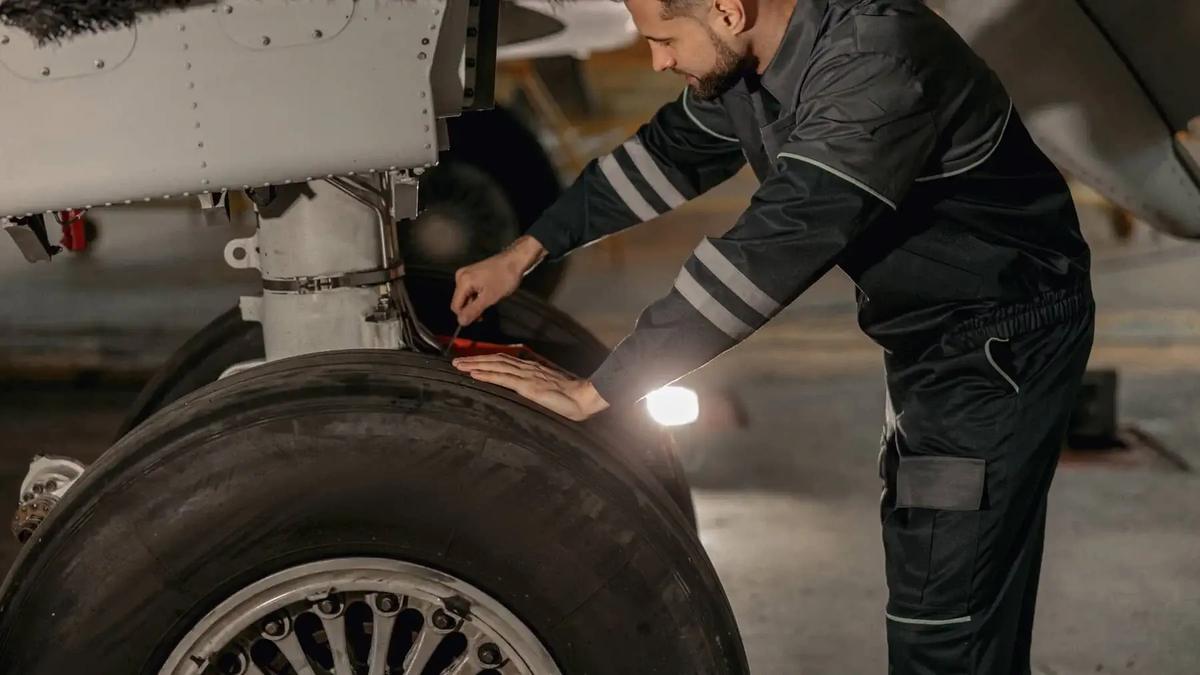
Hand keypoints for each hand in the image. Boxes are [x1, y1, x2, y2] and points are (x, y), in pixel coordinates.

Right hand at [451, 235, 546, 325]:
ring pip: (466, 297)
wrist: (515, 260)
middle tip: (486, 311)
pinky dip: (477, 296)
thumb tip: (461, 322)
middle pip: (460, 301)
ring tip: (489, 301)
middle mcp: (461, 276)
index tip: (479, 318)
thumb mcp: (489, 298)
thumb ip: (473, 311)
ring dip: (475, 303)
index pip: (456, 306)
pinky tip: (488, 295)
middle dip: (471, 309)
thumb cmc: (505, 277)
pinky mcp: (473, 273)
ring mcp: (466, 273)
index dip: (465, 315)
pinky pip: (470, 290)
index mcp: (463, 281)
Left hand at [452, 353, 609, 420]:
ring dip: (475, 365)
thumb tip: (529, 392)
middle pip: (496, 360)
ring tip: (459, 366)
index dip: (487, 360)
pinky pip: (502, 378)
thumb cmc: (572, 398)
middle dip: (475, 359)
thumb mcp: (551, 391)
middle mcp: (527, 368)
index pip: (504, 361)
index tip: (472, 361)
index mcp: (532, 369)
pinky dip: (486, 375)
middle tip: (456, 361)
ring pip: (495, 366)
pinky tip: (473, 374)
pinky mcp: (527, 386)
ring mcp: (526, 376)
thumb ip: (538, 389)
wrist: (584, 397)